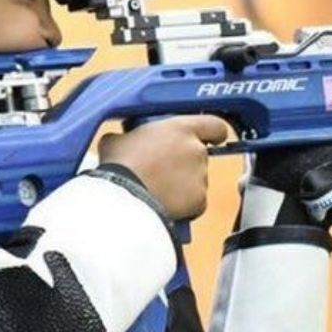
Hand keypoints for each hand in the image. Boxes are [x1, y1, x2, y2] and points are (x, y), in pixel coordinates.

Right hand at [98, 115, 229, 219]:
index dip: (213, 132)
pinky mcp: (200, 201)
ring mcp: (201, 177)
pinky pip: (194, 203)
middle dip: (184, 163)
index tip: (210, 137)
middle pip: (199, 156)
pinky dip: (183, 206)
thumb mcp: (117, 140)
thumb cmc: (119, 165)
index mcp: (181, 129)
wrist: (124, 198)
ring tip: (156, 190)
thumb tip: (122, 141)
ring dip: (182, 185)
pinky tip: (163, 204)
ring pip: (196, 181)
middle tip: (161, 171)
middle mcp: (197, 150)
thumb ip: (130, 137)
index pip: (214, 125)